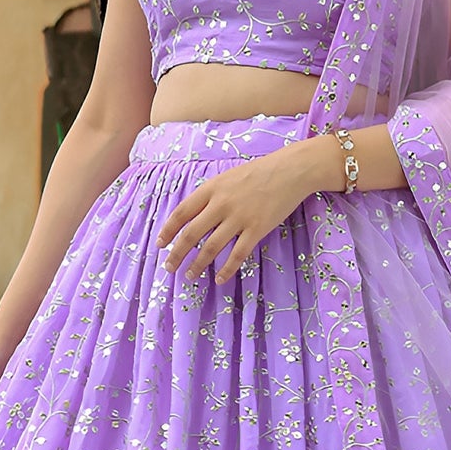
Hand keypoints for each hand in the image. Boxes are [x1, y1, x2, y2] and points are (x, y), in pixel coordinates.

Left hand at [156, 144, 323, 284]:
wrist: (290, 170)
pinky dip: (226, 269)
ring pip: (211, 248)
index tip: (160, 245)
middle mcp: (221, 204)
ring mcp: (239, 218)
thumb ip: (210, 195)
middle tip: (169, 267)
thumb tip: (193, 217)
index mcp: (211, 188)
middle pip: (191, 234)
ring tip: (189, 276)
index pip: (181, 213)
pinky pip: (237, 255)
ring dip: (197, 264)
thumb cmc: (259, 172)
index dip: (168, 231)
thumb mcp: (227, 177)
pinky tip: (218, 279)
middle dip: (177, 253)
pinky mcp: (257, 229)